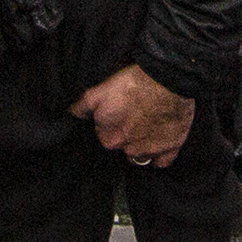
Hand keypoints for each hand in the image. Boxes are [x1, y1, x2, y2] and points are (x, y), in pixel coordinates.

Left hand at [72, 64, 194, 163]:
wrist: (168, 80)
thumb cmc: (135, 82)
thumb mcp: (101, 91)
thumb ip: (83, 106)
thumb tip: (72, 115)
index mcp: (108, 137)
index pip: (105, 136)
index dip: (112, 123)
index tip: (120, 113)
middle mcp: (127, 148)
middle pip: (123, 146)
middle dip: (126, 135)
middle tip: (134, 115)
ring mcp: (149, 151)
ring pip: (140, 154)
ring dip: (142, 144)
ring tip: (149, 124)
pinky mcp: (170, 149)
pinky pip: (161, 161)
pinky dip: (160, 153)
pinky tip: (160, 139)